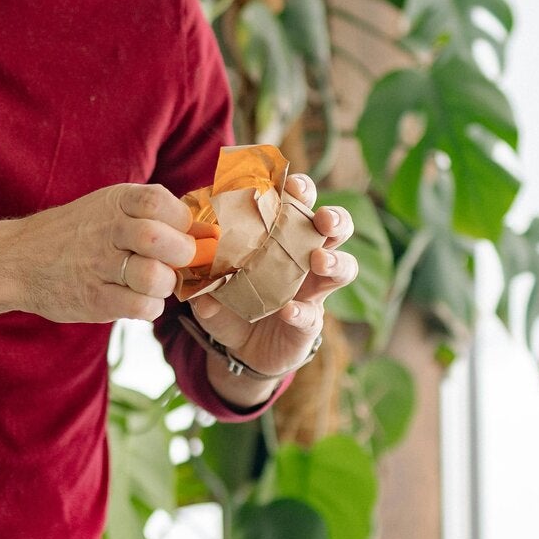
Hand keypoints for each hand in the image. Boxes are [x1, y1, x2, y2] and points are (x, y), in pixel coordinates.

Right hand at [5, 183, 198, 323]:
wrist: (15, 260)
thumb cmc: (74, 234)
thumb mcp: (105, 207)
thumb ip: (148, 213)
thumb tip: (204, 227)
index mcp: (115, 201)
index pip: (161, 202)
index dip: (184, 220)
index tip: (188, 233)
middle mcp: (106, 229)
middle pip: (162, 240)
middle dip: (183, 255)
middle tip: (179, 262)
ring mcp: (97, 265)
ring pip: (155, 277)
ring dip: (167, 284)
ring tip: (156, 283)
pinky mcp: (93, 299)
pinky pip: (141, 306)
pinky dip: (151, 307)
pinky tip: (140, 300)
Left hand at [188, 172, 356, 375]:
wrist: (241, 352)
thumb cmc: (232, 305)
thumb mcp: (212, 287)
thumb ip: (203, 277)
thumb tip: (193, 271)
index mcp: (283, 239)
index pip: (300, 205)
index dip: (303, 191)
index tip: (294, 186)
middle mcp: (306, 259)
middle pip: (336, 229)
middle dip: (335, 218)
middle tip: (323, 220)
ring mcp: (313, 291)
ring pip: (344, 268)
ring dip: (335, 260)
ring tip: (318, 260)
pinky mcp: (310, 323)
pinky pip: (313, 315)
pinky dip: (301, 312)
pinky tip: (288, 311)